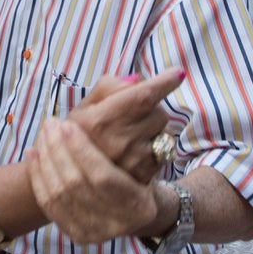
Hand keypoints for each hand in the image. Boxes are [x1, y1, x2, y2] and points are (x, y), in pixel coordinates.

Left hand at [30, 119, 158, 244]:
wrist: (133, 212)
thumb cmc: (138, 173)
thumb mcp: (144, 154)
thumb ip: (129, 126)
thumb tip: (125, 87)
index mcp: (139, 203)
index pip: (103, 176)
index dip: (82, 150)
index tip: (68, 124)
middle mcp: (117, 224)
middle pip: (76, 184)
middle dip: (58, 150)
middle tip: (52, 124)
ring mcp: (95, 233)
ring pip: (58, 193)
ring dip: (45, 159)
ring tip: (43, 134)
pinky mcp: (76, 235)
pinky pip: (48, 204)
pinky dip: (37, 176)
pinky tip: (33, 153)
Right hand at [59, 68, 184, 183]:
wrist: (74, 179)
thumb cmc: (77, 137)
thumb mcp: (82, 108)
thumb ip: (108, 87)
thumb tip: (137, 80)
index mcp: (102, 120)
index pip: (142, 96)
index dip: (164, 83)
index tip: (178, 74)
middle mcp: (120, 140)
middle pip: (160, 113)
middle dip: (153, 109)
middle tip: (135, 115)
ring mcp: (134, 160)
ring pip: (165, 133)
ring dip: (156, 129)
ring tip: (134, 135)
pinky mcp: (145, 175)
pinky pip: (164, 152)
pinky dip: (155, 147)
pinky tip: (137, 152)